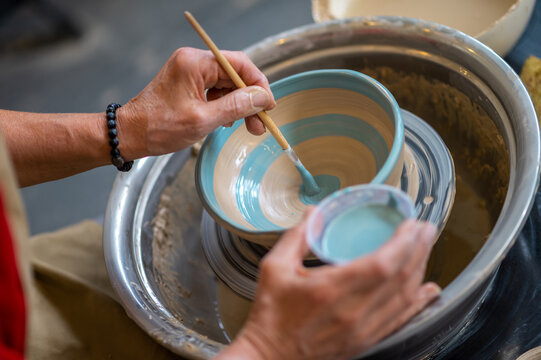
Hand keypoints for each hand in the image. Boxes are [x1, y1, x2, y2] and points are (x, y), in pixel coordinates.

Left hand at [117, 47, 274, 159]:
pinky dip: (226, 106)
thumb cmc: (158, 127)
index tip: (269, 104)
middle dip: (250, 99)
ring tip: (249, 126)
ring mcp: (189, 72)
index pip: (239, 64)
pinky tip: (230, 121)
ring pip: (226, 84)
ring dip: (239, 105)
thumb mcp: (203, 120)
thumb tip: (262, 98)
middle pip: (234, 74)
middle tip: (260, 122)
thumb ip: (236, 107)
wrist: (130, 134)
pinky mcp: (187, 84)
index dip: (258, 84)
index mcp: (195, 63)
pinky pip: (215, 91)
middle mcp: (193, 62)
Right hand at [219, 213, 439, 359]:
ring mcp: (362, 329)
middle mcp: (352, 312)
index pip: (382, 264)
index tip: (412, 225)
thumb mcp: (274, 268)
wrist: (270, 356)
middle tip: (426, 230)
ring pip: (404, 298)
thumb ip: (296, 237)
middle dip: (419, 250)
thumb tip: (314, 213)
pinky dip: (418, 303)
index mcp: (330, 290)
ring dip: (420, 270)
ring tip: (426, 249)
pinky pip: (400, 319)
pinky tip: (428, 291)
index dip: (404, 243)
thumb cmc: (271, 314)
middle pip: (400, 278)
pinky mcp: (365, 340)